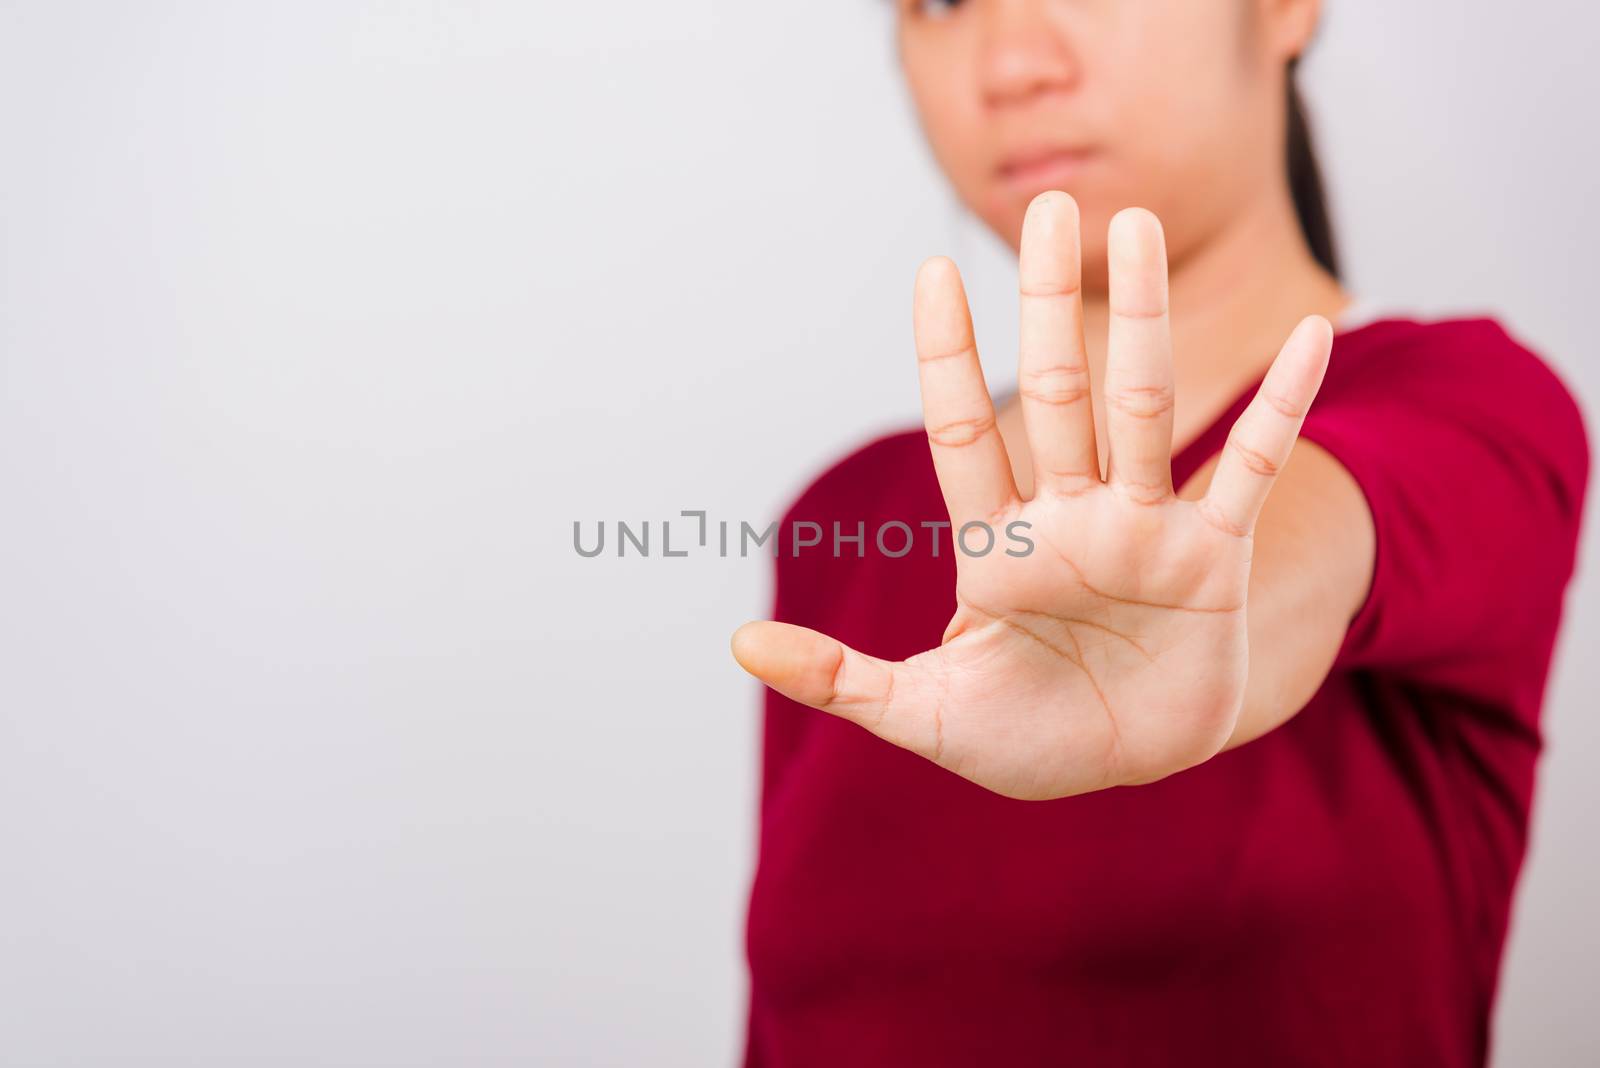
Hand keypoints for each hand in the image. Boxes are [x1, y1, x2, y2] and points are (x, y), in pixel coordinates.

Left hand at [731, 193, 1332, 799]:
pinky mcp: (1215, 561)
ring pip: (1145, 408)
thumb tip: (738, 646)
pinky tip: (1312, 338)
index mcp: (995, 548)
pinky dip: (1283, 409)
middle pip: (1059, 394)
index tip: (933, 270)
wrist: (1126, 767)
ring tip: (1139, 225)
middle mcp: (1070, 519)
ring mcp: (1144, 531)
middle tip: (1050, 209)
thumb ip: (840, 679)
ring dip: (1144, 320)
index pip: (963, 435)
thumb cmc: (1021, 737)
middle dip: (1051, 305)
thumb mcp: (923, 716)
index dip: (950, 358)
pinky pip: (1255, 470)